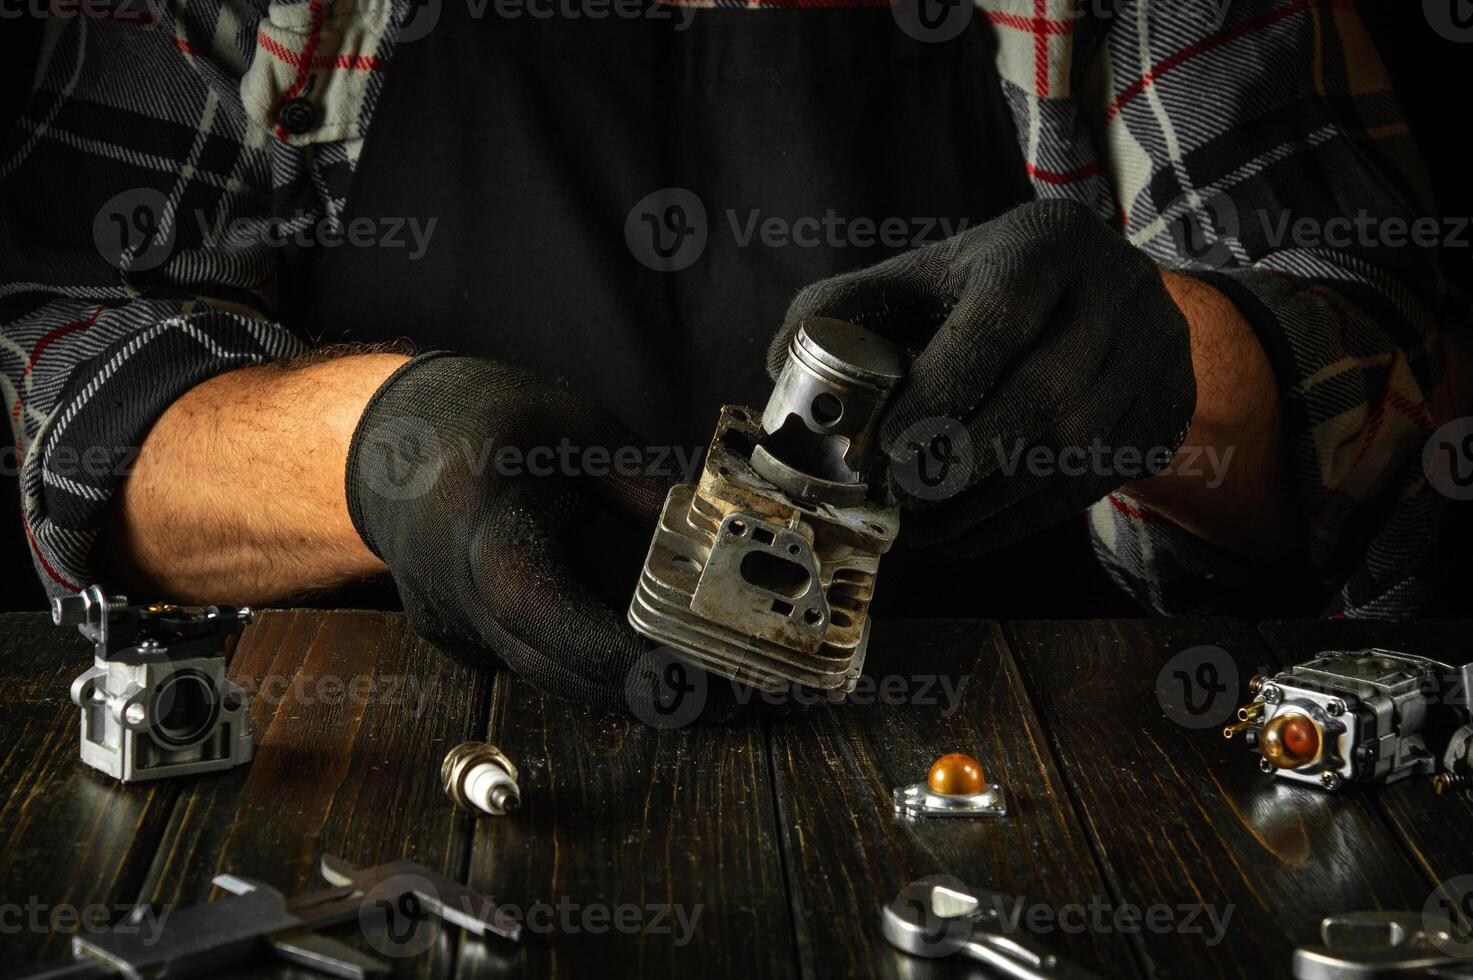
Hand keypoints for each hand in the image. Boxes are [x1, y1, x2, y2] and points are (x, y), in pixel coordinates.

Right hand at [345, 353, 682, 714]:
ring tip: (707, 687)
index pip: (537, 605)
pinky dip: (591, 668)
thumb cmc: (479, 423)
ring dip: (625, 688)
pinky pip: (536, 664)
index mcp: (478, 521)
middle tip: (726, 697)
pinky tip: (649, 663)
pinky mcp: (464, 642)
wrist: (387, 443)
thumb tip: (708, 536)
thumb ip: (639, 481)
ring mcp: (455, 624)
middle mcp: (456, 589)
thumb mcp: (572, 425)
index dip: (607, 648)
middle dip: (641, 690)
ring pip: (548, 675)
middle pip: (550, 665)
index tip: (683, 671)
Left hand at [768, 199, 1196, 552]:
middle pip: (1047, 393)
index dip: (941, 390)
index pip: (1000, 319)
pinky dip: (1022, 519)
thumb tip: (783, 364)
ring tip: (923, 525)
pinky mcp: (1167, 409)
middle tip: (902, 495)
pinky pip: (1095, 482)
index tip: (885, 447)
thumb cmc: (984, 290)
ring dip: (989, 500)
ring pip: (1075, 447)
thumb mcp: (919, 276)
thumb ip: (843, 308)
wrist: (1101, 295)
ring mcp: (1157, 351)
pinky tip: (965, 533)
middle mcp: (1118, 289)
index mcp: (1046, 243)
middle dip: (963, 458)